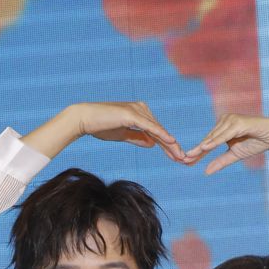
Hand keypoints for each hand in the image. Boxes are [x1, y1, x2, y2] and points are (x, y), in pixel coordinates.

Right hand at [23, 101, 187, 162]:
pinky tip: (171, 142)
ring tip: (180, 156)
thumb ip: (137, 138)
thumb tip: (152, 144)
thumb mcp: (122, 134)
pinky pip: (150, 126)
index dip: (167, 145)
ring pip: (157, 130)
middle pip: (160, 131)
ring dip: (170, 144)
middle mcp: (141, 109)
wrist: (85, 119)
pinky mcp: (131, 114)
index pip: (157, 132)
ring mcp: (137, 110)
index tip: (176, 157)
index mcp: (139, 113)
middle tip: (184, 160)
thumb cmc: (101, 126)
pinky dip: (161, 134)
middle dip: (172, 147)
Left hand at [185, 113, 268, 177]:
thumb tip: (205, 171)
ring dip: (203, 146)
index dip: (197, 153)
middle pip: (208, 139)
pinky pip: (224, 134)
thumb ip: (221, 162)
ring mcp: (231, 120)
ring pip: (214, 136)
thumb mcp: (235, 155)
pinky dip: (215, 141)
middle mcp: (225, 121)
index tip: (185, 162)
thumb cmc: (256, 143)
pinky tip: (206, 147)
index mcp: (222, 128)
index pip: (207, 142)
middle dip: (196, 151)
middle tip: (183, 160)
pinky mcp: (238, 122)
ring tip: (191, 156)